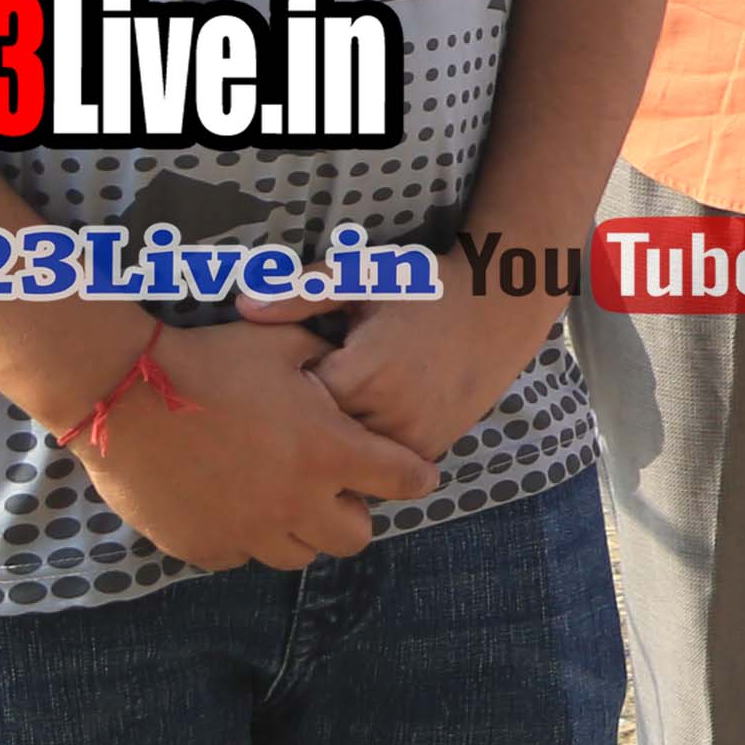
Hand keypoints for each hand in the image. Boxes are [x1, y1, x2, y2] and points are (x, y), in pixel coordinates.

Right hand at [76, 319, 431, 573]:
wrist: (122, 391)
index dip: (415, 476)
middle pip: (355, 537)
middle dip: (353, 514)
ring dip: (300, 530)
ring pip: (298, 556)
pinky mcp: (202, 546)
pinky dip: (245, 538)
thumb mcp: (281, 344)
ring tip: (281, 497)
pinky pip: (240, 556)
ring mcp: (247, 530)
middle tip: (333, 488)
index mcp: (328, 452)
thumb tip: (343, 365)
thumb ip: (324, 360)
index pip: (404, 481)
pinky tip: (232, 504)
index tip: (415, 474)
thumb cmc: (207, 360)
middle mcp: (295, 502)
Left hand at [242, 275, 560, 458]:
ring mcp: (414, 437)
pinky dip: (366, 452)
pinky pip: (383, 466)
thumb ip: (301, 295)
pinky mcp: (434, 445)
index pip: (293, 407)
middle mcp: (388, 416)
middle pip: (319, 440)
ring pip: (350, 461)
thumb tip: (242, 307)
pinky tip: (362, 423)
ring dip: (334, 444)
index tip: (276, 378)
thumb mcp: (363, 277)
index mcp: (361, 375)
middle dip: (302, 425)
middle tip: (295, 402)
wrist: (502, 303)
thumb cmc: (426, 285)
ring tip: (326, 416)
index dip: (279, 394)